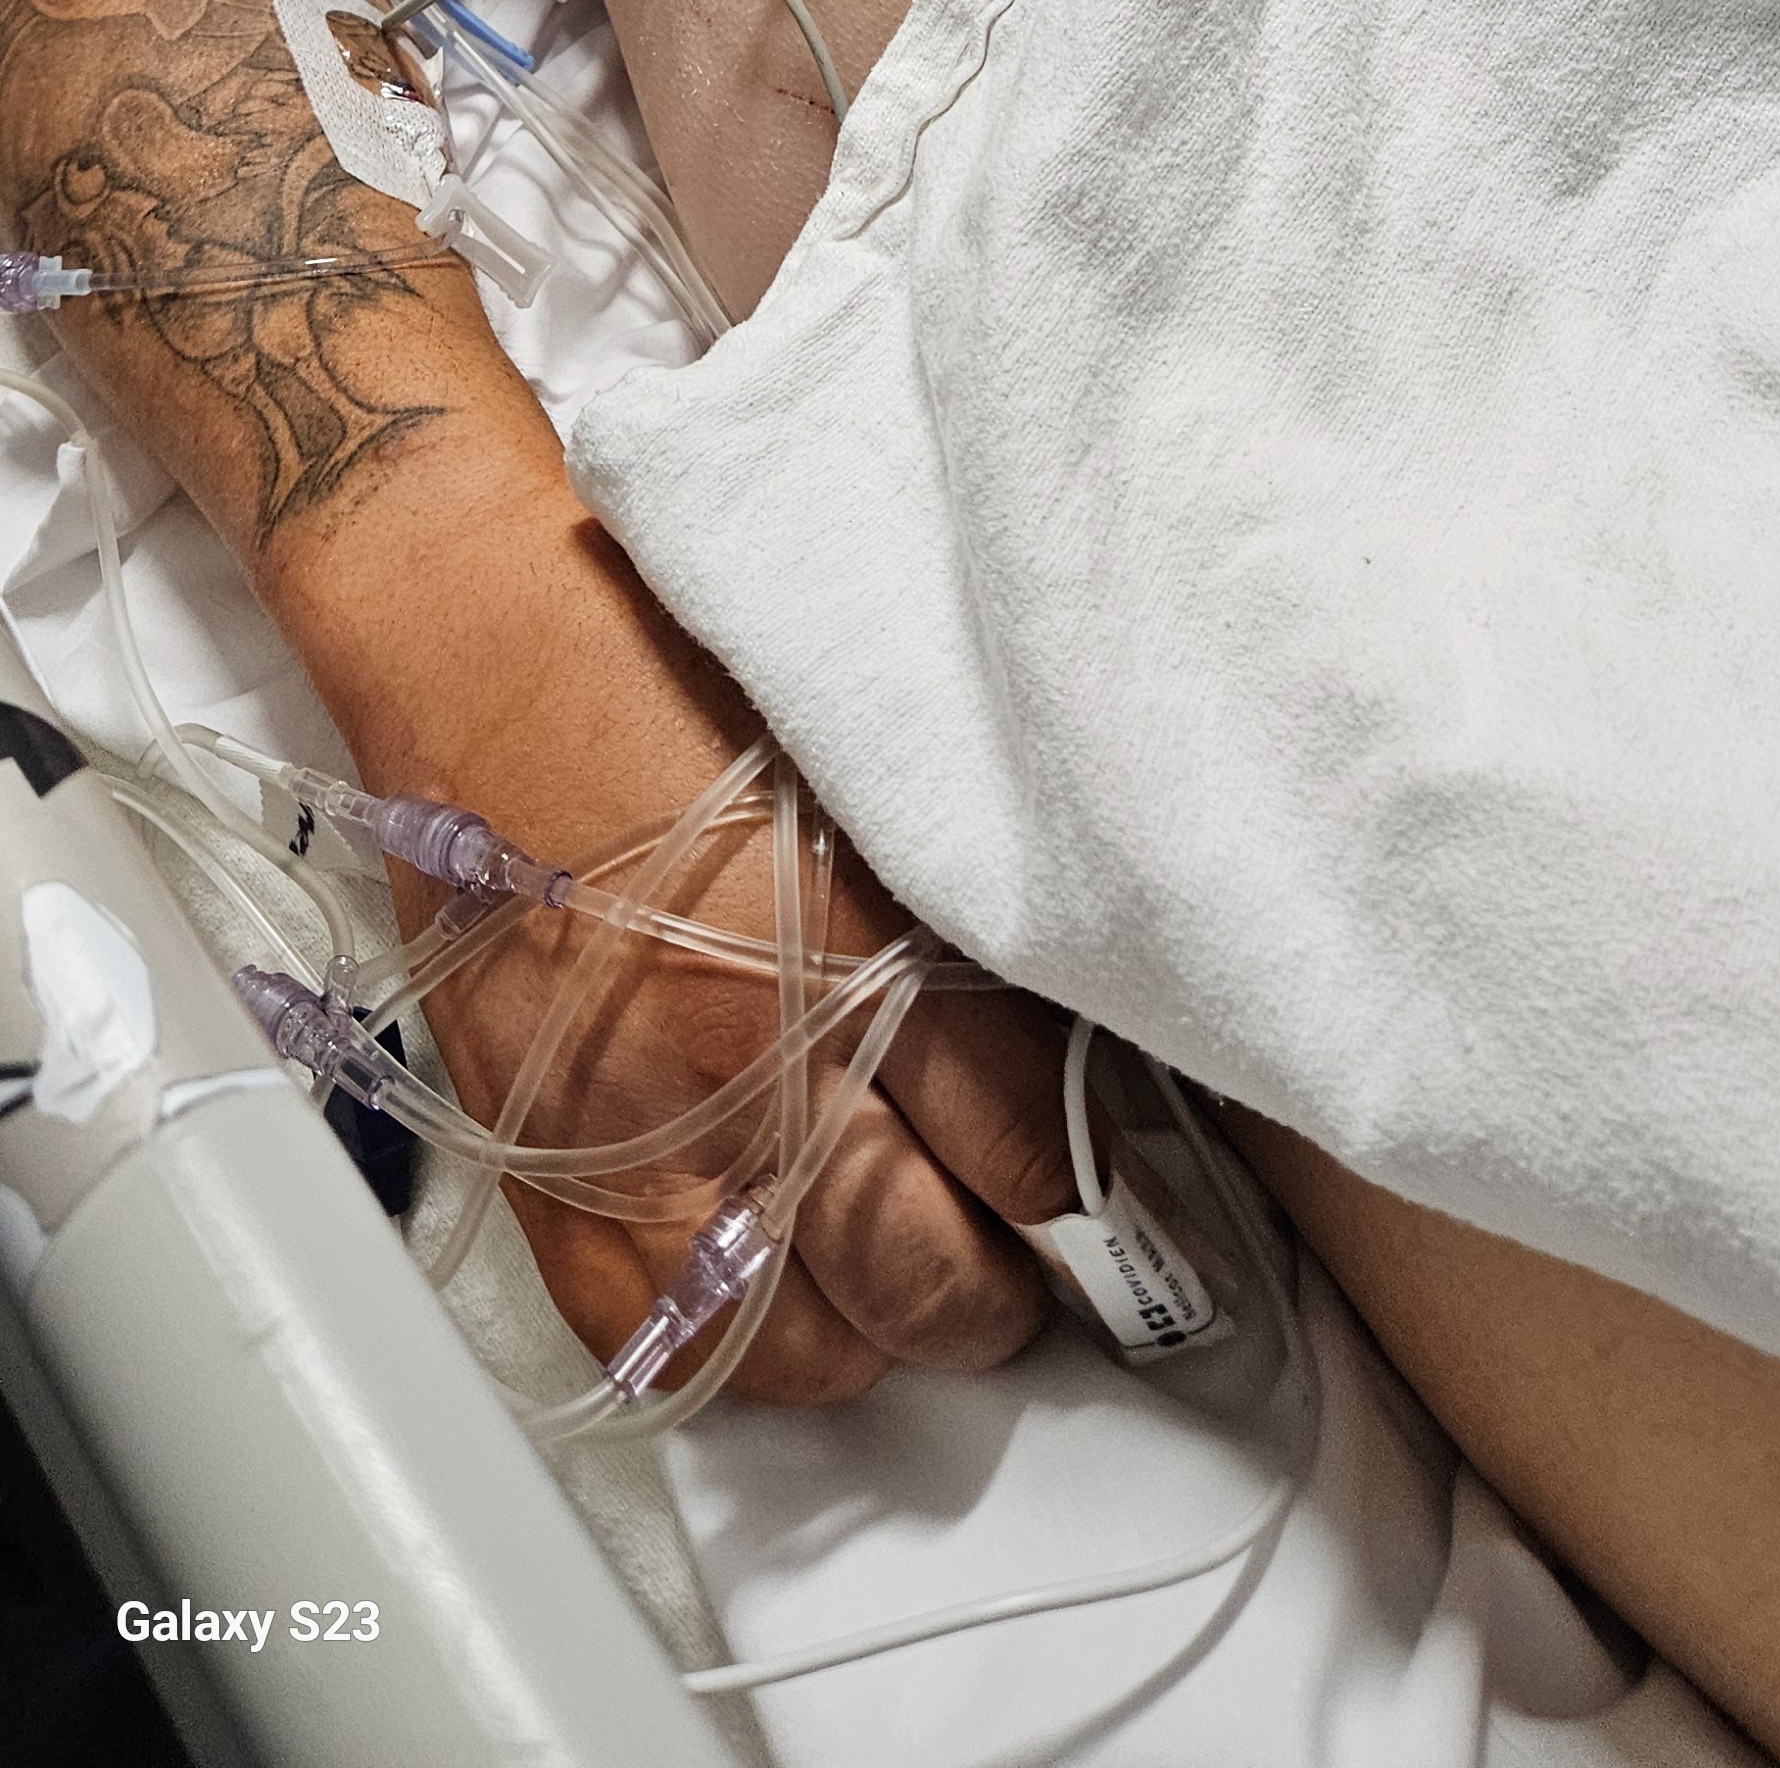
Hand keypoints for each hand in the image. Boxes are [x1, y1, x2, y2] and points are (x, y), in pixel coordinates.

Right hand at [335, 485, 1075, 1404]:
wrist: (474, 632)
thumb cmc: (663, 660)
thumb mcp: (857, 760)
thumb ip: (952, 909)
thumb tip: (1053, 1048)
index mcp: (849, 939)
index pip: (1023, 1147)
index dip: (1082, 1188)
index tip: (1107, 1195)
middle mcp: (744, 1059)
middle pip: (928, 1276)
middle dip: (998, 1291)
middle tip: (1023, 1257)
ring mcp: (632, 1132)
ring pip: (807, 1346)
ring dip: (875, 1331)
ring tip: (901, 1277)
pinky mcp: (540, 1163)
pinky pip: (660, 1341)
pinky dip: (738, 1342)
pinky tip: (777, 1288)